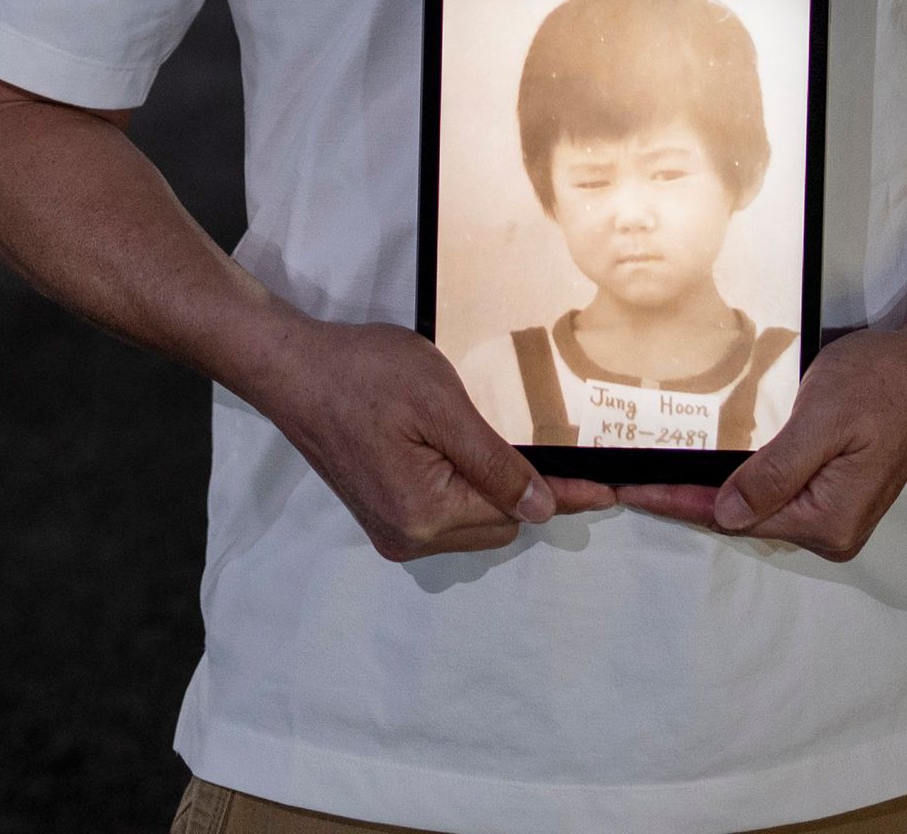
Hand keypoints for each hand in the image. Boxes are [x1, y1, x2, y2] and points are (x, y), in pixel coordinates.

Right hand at [245, 319, 617, 562]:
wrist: (292, 368)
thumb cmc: (365, 372)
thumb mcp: (440, 405)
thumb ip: (493, 462)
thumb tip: (543, 509)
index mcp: (426, 514)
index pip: (517, 511)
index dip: (569, 496)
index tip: (614, 492)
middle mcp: (410, 538)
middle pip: (497, 524)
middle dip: (528, 491)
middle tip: (563, 450)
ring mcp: (392, 531)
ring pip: (471, 521)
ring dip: (494, 490)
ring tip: (509, 445)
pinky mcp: (380, 515)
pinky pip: (444, 513)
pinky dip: (465, 489)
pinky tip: (469, 453)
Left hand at [615, 327, 906, 561]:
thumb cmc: (881, 383)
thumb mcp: (822, 419)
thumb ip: (776, 472)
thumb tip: (728, 515)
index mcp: (828, 521)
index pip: (735, 517)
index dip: (677, 502)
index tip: (630, 490)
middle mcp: (832, 531)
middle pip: (743, 518)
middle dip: (687, 500)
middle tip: (630, 481)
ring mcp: (836, 515)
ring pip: (757, 507)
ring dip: (711, 492)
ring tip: (658, 477)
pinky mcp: (836, 495)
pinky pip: (776, 494)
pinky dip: (740, 483)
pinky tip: (711, 470)